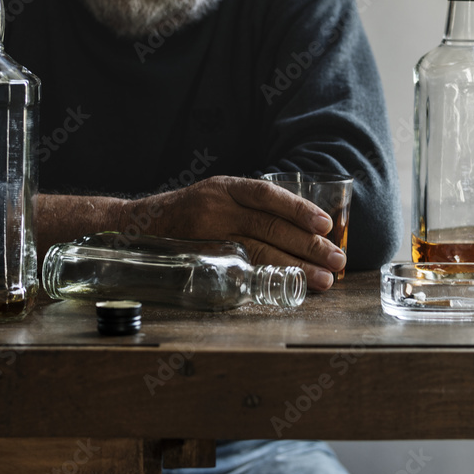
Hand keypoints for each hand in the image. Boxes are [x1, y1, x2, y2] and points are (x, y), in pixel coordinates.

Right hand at [126, 176, 345, 289]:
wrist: (138, 227)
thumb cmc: (187, 214)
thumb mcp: (216, 198)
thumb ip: (248, 207)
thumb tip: (301, 228)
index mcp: (225, 188)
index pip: (266, 195)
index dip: (298, 209)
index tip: (325, 224)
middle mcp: (216, 207)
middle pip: (269, 226)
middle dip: (308, 245)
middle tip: (335, 261)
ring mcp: (207, 235)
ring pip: (259, 250)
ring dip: (296, 267)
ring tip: (322, 280)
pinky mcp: (202, 259)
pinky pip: (240, 269)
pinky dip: (268, 277)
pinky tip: (289, 286)